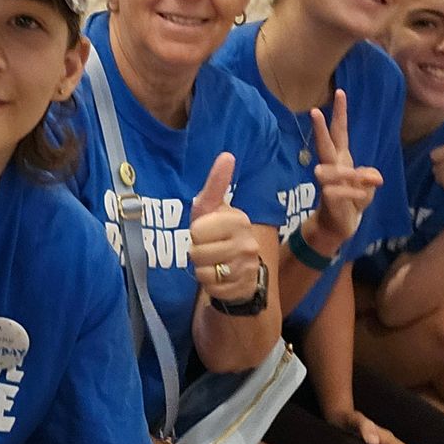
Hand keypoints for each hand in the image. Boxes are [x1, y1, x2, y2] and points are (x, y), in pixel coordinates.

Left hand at [188, 153, 263, 302]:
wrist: (239, 267)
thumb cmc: (218, 232)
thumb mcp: (211, 208)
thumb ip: (216, 184)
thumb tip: (227, 155)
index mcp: (239, 220)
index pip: (197, 230)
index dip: (195, 233)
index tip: (206, 231)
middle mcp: (248, 243)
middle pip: (197, 252)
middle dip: (196, 252)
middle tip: (209, 249)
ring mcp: (248, 267)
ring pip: (203, 272)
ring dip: (202, 269)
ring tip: (213, 262)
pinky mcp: (244, 287)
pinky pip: (211, 288)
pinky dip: (210, 284)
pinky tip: (220, 277)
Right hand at [304, 90, 382, 248]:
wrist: (338, 225)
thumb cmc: (352, 200)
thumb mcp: (368, 186)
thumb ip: (369, 177)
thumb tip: (371, 178)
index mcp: (341, 158)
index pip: (340, 131)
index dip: (340, 113)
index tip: (340, 92)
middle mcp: (331, 166)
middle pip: (325, 144)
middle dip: (320, 129)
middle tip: (313, 112)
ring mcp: (327, 182)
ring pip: (331, 171)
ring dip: (349, 176)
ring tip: (368, 183)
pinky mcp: (327, 198)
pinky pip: (340, 192)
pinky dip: (355, 196)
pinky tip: (357, 201)